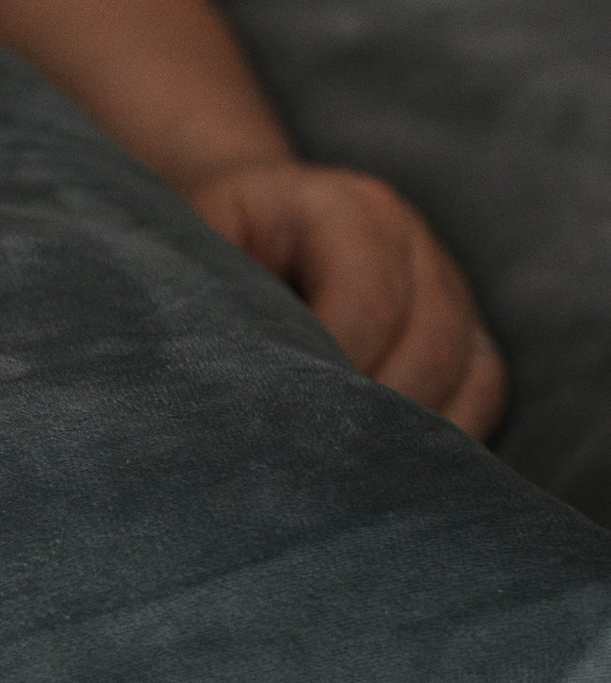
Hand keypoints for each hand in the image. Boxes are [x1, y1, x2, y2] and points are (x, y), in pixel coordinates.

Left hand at [185, 159, 505, 436]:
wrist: (243, 218)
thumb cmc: (212, 244)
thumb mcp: (198, 253)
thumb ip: (222, 308)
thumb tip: (233, 395)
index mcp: (343, 209)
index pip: (368, 303)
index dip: (331, 375)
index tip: (283, 423)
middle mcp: (410, 240)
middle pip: (431, 344)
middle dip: (377, 417)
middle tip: (319, 466)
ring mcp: (446, 283)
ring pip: (471, 372)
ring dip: (416, 436)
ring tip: (352, 474)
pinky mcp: (463, 327)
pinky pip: (484, 391)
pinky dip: (451, 437)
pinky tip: (393, 467)